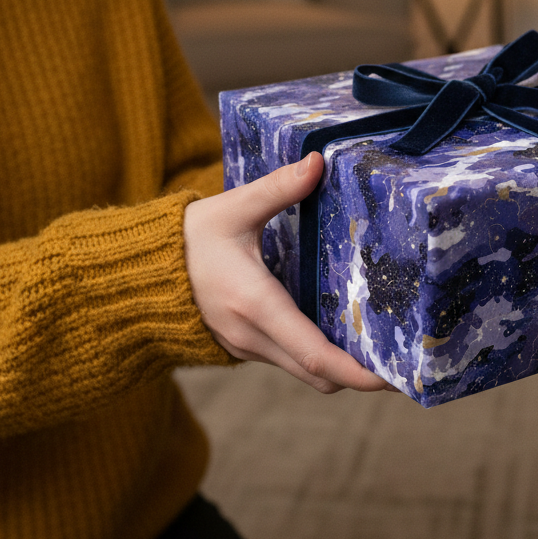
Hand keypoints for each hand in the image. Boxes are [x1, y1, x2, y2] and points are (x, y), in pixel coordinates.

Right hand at [183, 152, 391, 393]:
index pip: (315, 355)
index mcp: (255, 305)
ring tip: (381, 344)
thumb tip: (318, 161)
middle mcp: (253, 336)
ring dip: (340, 366)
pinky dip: (317, 357)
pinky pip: (289, 361)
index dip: (357, 372)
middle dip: (361, 375)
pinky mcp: (244, 346)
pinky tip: (340, 329)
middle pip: (318, 376)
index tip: (392, 377)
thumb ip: (277, 188)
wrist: (134, 276)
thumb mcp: (232, 209)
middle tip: (403, 360)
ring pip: (305, 371)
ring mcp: (247, 347)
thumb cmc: (185, 240)